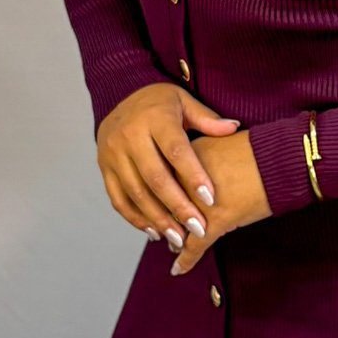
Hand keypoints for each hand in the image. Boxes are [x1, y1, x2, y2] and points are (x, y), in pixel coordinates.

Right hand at [95, 83, 248, 246]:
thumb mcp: (184, 102)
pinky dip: (136, 219)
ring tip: (179, 239)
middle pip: (155, 177)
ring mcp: (112, 154)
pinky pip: (118, 199)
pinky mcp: (104, 169)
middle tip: (198, 229)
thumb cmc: (161, 104)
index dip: (193, 176)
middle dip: (178, 207)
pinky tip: (155, 232)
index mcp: (154, 118)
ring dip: (158, 219)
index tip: (211, 199)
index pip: (175, 151)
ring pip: (136, 193)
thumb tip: (233, 127)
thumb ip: (207, 119)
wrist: (121, 99)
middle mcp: (129, 135)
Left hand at [167, 128, 270, 274]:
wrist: (281, 160)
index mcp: (184, 156)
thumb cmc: (257, 150)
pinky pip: (194, 246)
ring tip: (172, 247)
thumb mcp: (219, 144)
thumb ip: (199, 158)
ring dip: (173, 240)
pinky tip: (178, 269)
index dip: (158, 198)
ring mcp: (198, 202)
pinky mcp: (213, 222)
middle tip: (159, 231)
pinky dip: (185, 260)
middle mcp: (184, 179)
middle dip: (163, 221)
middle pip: (163, 207)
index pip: (161, 181)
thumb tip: (191, 172)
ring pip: (176, 228)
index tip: (156, 206)